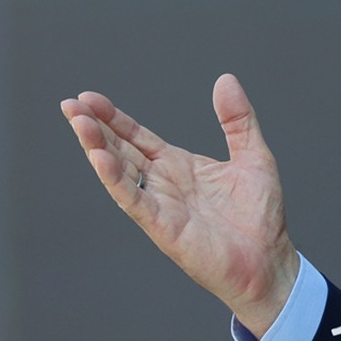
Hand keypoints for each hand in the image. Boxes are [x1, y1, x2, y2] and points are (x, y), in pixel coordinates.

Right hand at [61, 73, 299, 338]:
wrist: (270, 260)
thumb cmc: (261, 216)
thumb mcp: (253, 155)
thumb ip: (238, 119)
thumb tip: (225, 79)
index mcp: (180, 166)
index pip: (137, 137)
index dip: (114, 118)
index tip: (89, 98)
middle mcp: (163, 183)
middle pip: (120, 150)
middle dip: (95, 127)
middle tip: (70, 105)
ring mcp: (160, 204)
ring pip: (119, 171)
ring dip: (97, 147)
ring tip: (78, 122)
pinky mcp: (162, 226)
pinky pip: (133, 199)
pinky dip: (115, 179)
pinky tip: (99, 158)